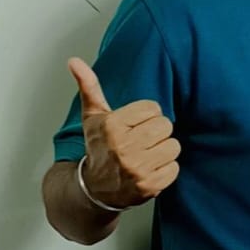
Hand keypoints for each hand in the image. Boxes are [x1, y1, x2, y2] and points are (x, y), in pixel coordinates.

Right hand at [68, 57, 180, 208]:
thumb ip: (89, 86)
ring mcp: (137, 169)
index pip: (153, 108)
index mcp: (113, 126)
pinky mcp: (149, 186)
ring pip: (173, 146)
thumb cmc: (98, 147)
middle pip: (166, 125)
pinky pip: (174, 167)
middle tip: (142, 140)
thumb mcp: (93, 116)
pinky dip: (165, 169)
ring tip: (146, 154)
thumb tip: (74, 60)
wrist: (94, 189)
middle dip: (156, 132)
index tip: (134, 125)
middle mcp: (124, 148)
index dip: (146, 116)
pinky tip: (149, 169)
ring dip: (163, 150)